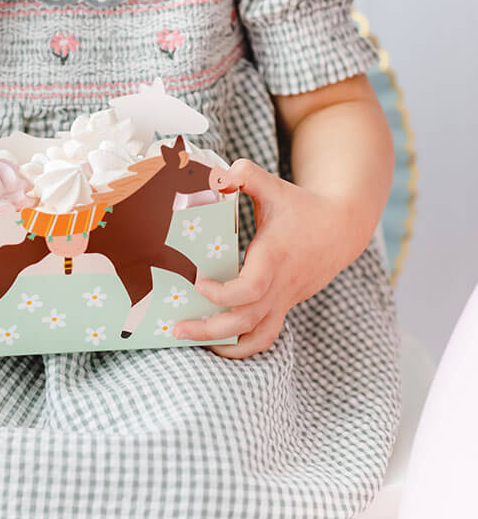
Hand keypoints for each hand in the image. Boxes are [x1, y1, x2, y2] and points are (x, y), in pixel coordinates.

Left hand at [172, 157, 354, 358]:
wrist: (342, 228)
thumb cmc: (303, 206)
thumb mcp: (274, 186)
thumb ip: (245, 174)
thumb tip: (219, 175)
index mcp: (274, 258)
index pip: (249, 289)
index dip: (221, 293)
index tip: (198, 281)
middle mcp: (280, 285)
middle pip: (246, 321)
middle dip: (209, 330)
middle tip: (176, 328)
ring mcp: (284, 300)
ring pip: (258, 336)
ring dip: (226, 345)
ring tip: (194, 340)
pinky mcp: (285, 306)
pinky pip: (265, 335)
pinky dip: (243, 344)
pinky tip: (218, 340)